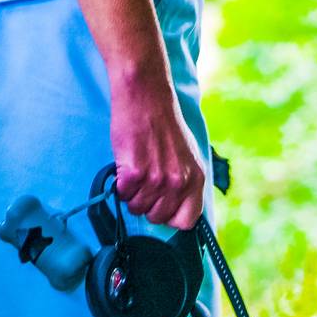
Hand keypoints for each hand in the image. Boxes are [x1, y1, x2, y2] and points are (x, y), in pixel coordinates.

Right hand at [109, 64, 204, 229]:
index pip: (186, 221)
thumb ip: (185, 185)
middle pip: (157, 218)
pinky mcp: (134, 173)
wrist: (146, 95)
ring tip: (136, 169)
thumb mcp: (187, 157)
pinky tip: (126, 164)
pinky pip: (123, 195)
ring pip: (137, 208)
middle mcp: (178, 182)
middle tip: (144, 181)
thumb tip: (174, 212)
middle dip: (147, 204)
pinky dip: (120, 184)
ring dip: (132, 193)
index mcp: (195, 180)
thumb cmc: (164, 125)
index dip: (171, 217)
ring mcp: (156, 179)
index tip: (162, 206)